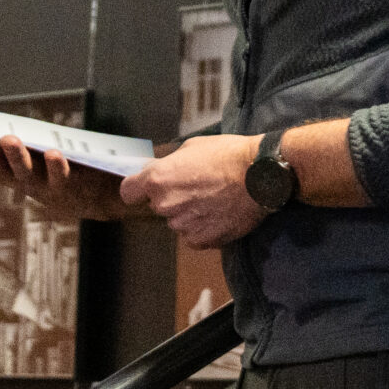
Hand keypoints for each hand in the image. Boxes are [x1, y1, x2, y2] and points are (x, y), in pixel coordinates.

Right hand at [0, 131, 127, 220]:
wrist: (106, 198)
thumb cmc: (66, 169)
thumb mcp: (38, 154)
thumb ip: (11, 142)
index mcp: (15, 171)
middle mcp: (27, 183)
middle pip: (1, 170)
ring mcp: (50, 190)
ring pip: (29, 176)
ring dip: (18, 159)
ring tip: (9, 140)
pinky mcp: (76, 192)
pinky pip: (65, 180)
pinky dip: (59, 168)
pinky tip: (55, 154)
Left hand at [121, 136, 265, 249]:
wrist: (260, 176)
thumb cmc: (230, 156)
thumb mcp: (193, 147)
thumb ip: (169, 164)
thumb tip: (158, 170)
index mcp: (159, 179)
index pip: (129, 192)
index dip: (137, 189)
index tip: (144, 188)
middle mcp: (165, 204)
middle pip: (158, 205)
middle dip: (172, 197)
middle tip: (196, 186)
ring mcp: (182, 225)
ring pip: (177, 221)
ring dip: (189, 213)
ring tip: (213, 199)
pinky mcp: (200, 240)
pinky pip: (193, 235)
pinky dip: (203, 227)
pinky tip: (219, 212)